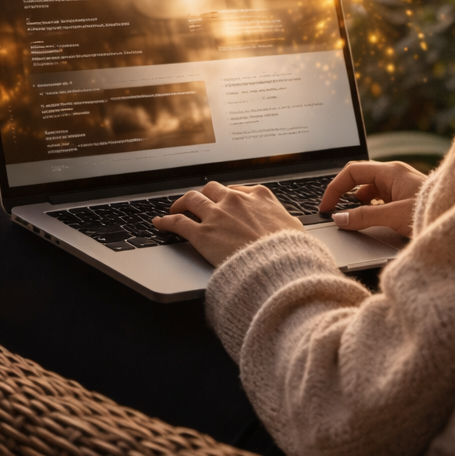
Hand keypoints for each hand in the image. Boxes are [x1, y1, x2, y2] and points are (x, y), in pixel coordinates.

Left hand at [153, 181, 303, 266]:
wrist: (279, 266)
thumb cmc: (290, 251)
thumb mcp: (295, 229)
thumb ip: (286, 221)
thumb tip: (289, 224)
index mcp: (259, 196)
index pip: (236, 189)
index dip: (226, 196)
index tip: (222, 201)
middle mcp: (235, 200)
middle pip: (210, 189)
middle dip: (202, 195)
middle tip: (197, 203)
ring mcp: (217, 215)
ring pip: (191, 200)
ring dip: (181, 203)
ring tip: (175, 208)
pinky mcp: (202, 234)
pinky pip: (178, 222)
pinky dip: (166, 220)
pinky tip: (160, 223)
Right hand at [319, 161, 427, 237]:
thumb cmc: (433, 211)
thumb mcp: (394, 216)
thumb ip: (365, 217)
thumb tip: (340, 218)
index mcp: (391, 172)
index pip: (352, 172)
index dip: (335, 188)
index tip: (326, 206)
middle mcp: (395, 176)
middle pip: (360, 180)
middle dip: (345, 196)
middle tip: (335, 214)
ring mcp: (401, 187)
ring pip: (370, 192)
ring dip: (358, 205)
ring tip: (352, 221)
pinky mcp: (406, 199)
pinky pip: (381, 200)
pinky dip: (371, 210)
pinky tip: (371, 222)